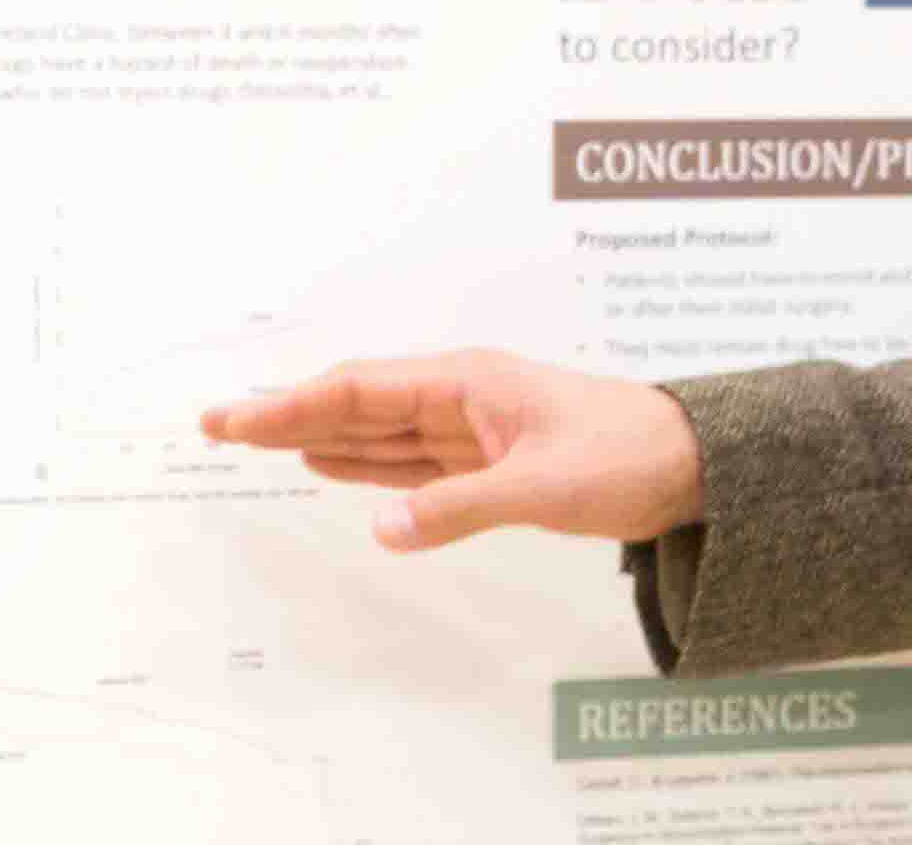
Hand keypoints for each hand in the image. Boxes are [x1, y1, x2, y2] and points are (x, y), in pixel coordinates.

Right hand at [203, 349, 703, 553]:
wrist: (696, 465)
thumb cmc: (629, 457)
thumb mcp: (543, 487)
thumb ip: (458, 508)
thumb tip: (381, 529)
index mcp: (467, 382)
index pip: (360, 389)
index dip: (290, 405)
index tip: (232, 419)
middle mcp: (462, 397)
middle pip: (357, 404)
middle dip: (286, 414)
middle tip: (214, 425)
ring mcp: (474, 429)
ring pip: (378, 432)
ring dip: (316, 436)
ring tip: (253, 438)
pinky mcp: (489, 462)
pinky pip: (410, 461)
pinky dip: (365, 464)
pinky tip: (329, 466)